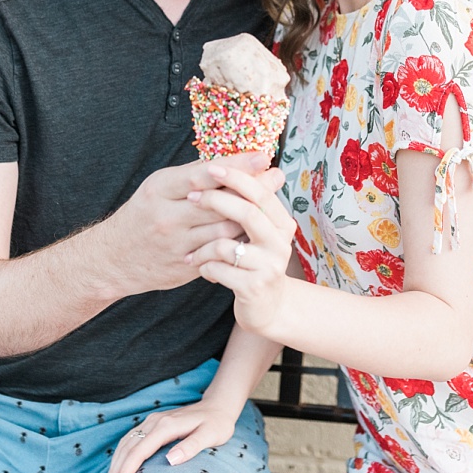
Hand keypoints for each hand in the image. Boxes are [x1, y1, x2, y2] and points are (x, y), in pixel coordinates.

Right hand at [105, 152, 275, 291]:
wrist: (112, 259)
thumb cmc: (144, 214)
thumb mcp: (160, 188)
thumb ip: (195, 176)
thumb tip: (235, 162)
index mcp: (159, 190)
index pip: (201, 174)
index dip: (235, 165)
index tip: (263, 156)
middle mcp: (167, 217)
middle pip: (218, 202)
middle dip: (252, 189)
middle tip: (277, 176)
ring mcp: (176, 245)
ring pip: (224, 230)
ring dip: (250, 216)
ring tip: (272, 202)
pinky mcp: (185, 266)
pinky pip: (220, 252)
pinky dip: (238, 241)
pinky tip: (255, 230)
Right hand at [106, 399, 239, 472]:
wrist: (218, 405)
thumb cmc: (216, 423)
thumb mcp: (210, 435)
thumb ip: (191, 446)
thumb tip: (170, 460)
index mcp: (166, 426)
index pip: (139, 451)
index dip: (127, 470)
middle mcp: (155, 421)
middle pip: (128, 447)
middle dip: (117, 469)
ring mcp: (152, 421)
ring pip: (126, 442)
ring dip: (116, 462)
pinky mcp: (153, 423)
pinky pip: (131, 438)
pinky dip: (122, 453)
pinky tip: (120, 465)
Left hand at [184, 164, 296, 334]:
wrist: (268, 307)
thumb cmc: (255, 261)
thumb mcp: (257, 232)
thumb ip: (249, 203)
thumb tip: (242, 164)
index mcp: (281, 222)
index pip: (261, 192)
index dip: (236, 177)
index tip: (211, 167)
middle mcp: (280, 242)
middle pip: (248, 212)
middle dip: (216, 201)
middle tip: (191, 197)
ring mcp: (269, 266)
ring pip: (226, 243)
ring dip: (202, 246)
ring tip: (191, 251)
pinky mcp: (254, 287)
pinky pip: (218, 268)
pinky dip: (204, 266)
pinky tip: (202, 269)